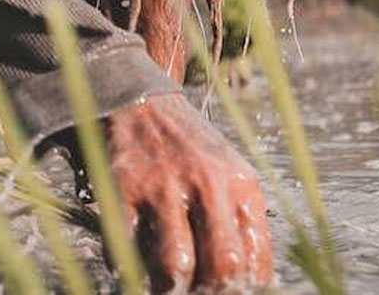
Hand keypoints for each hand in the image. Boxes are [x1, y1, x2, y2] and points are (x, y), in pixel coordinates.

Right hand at [103, 93, 272, 292]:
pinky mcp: (124, 188)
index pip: (254, 260)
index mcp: (240, 184)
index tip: (225, 292)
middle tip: (195, 292)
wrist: (142, 102)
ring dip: (170, 287)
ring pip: (175, 266)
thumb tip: (249, 280)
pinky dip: (127, 266)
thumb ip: (241, 222)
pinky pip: (125, 248)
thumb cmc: (190, 149)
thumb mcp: (229, 174)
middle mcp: (207, 184)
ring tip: (166, 287)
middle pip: (222, 266)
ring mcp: (164, 186)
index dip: (241, 289)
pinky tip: (133, 262)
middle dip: (209, 292)